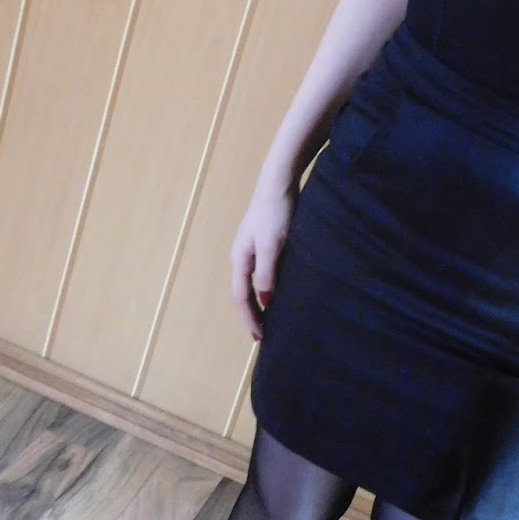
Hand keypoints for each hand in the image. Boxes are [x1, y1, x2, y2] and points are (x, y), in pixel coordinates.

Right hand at [229, 180, 295, 341]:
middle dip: (250, 314)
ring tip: (268, 319)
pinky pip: (260, 273)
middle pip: (243, 292)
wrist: (278, 182)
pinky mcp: (263, 242)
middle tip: (262, 335)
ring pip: (251, 283)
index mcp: (240, 259)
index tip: (260, 337)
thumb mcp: (272, 245)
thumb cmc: (276, 213)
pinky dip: (265, 288)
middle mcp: (241, 256)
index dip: (249, 318)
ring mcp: (251, 248)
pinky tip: (275, 291)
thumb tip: (265, 301)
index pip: (241, 297)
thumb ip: (266, 273)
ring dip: (257, 303)